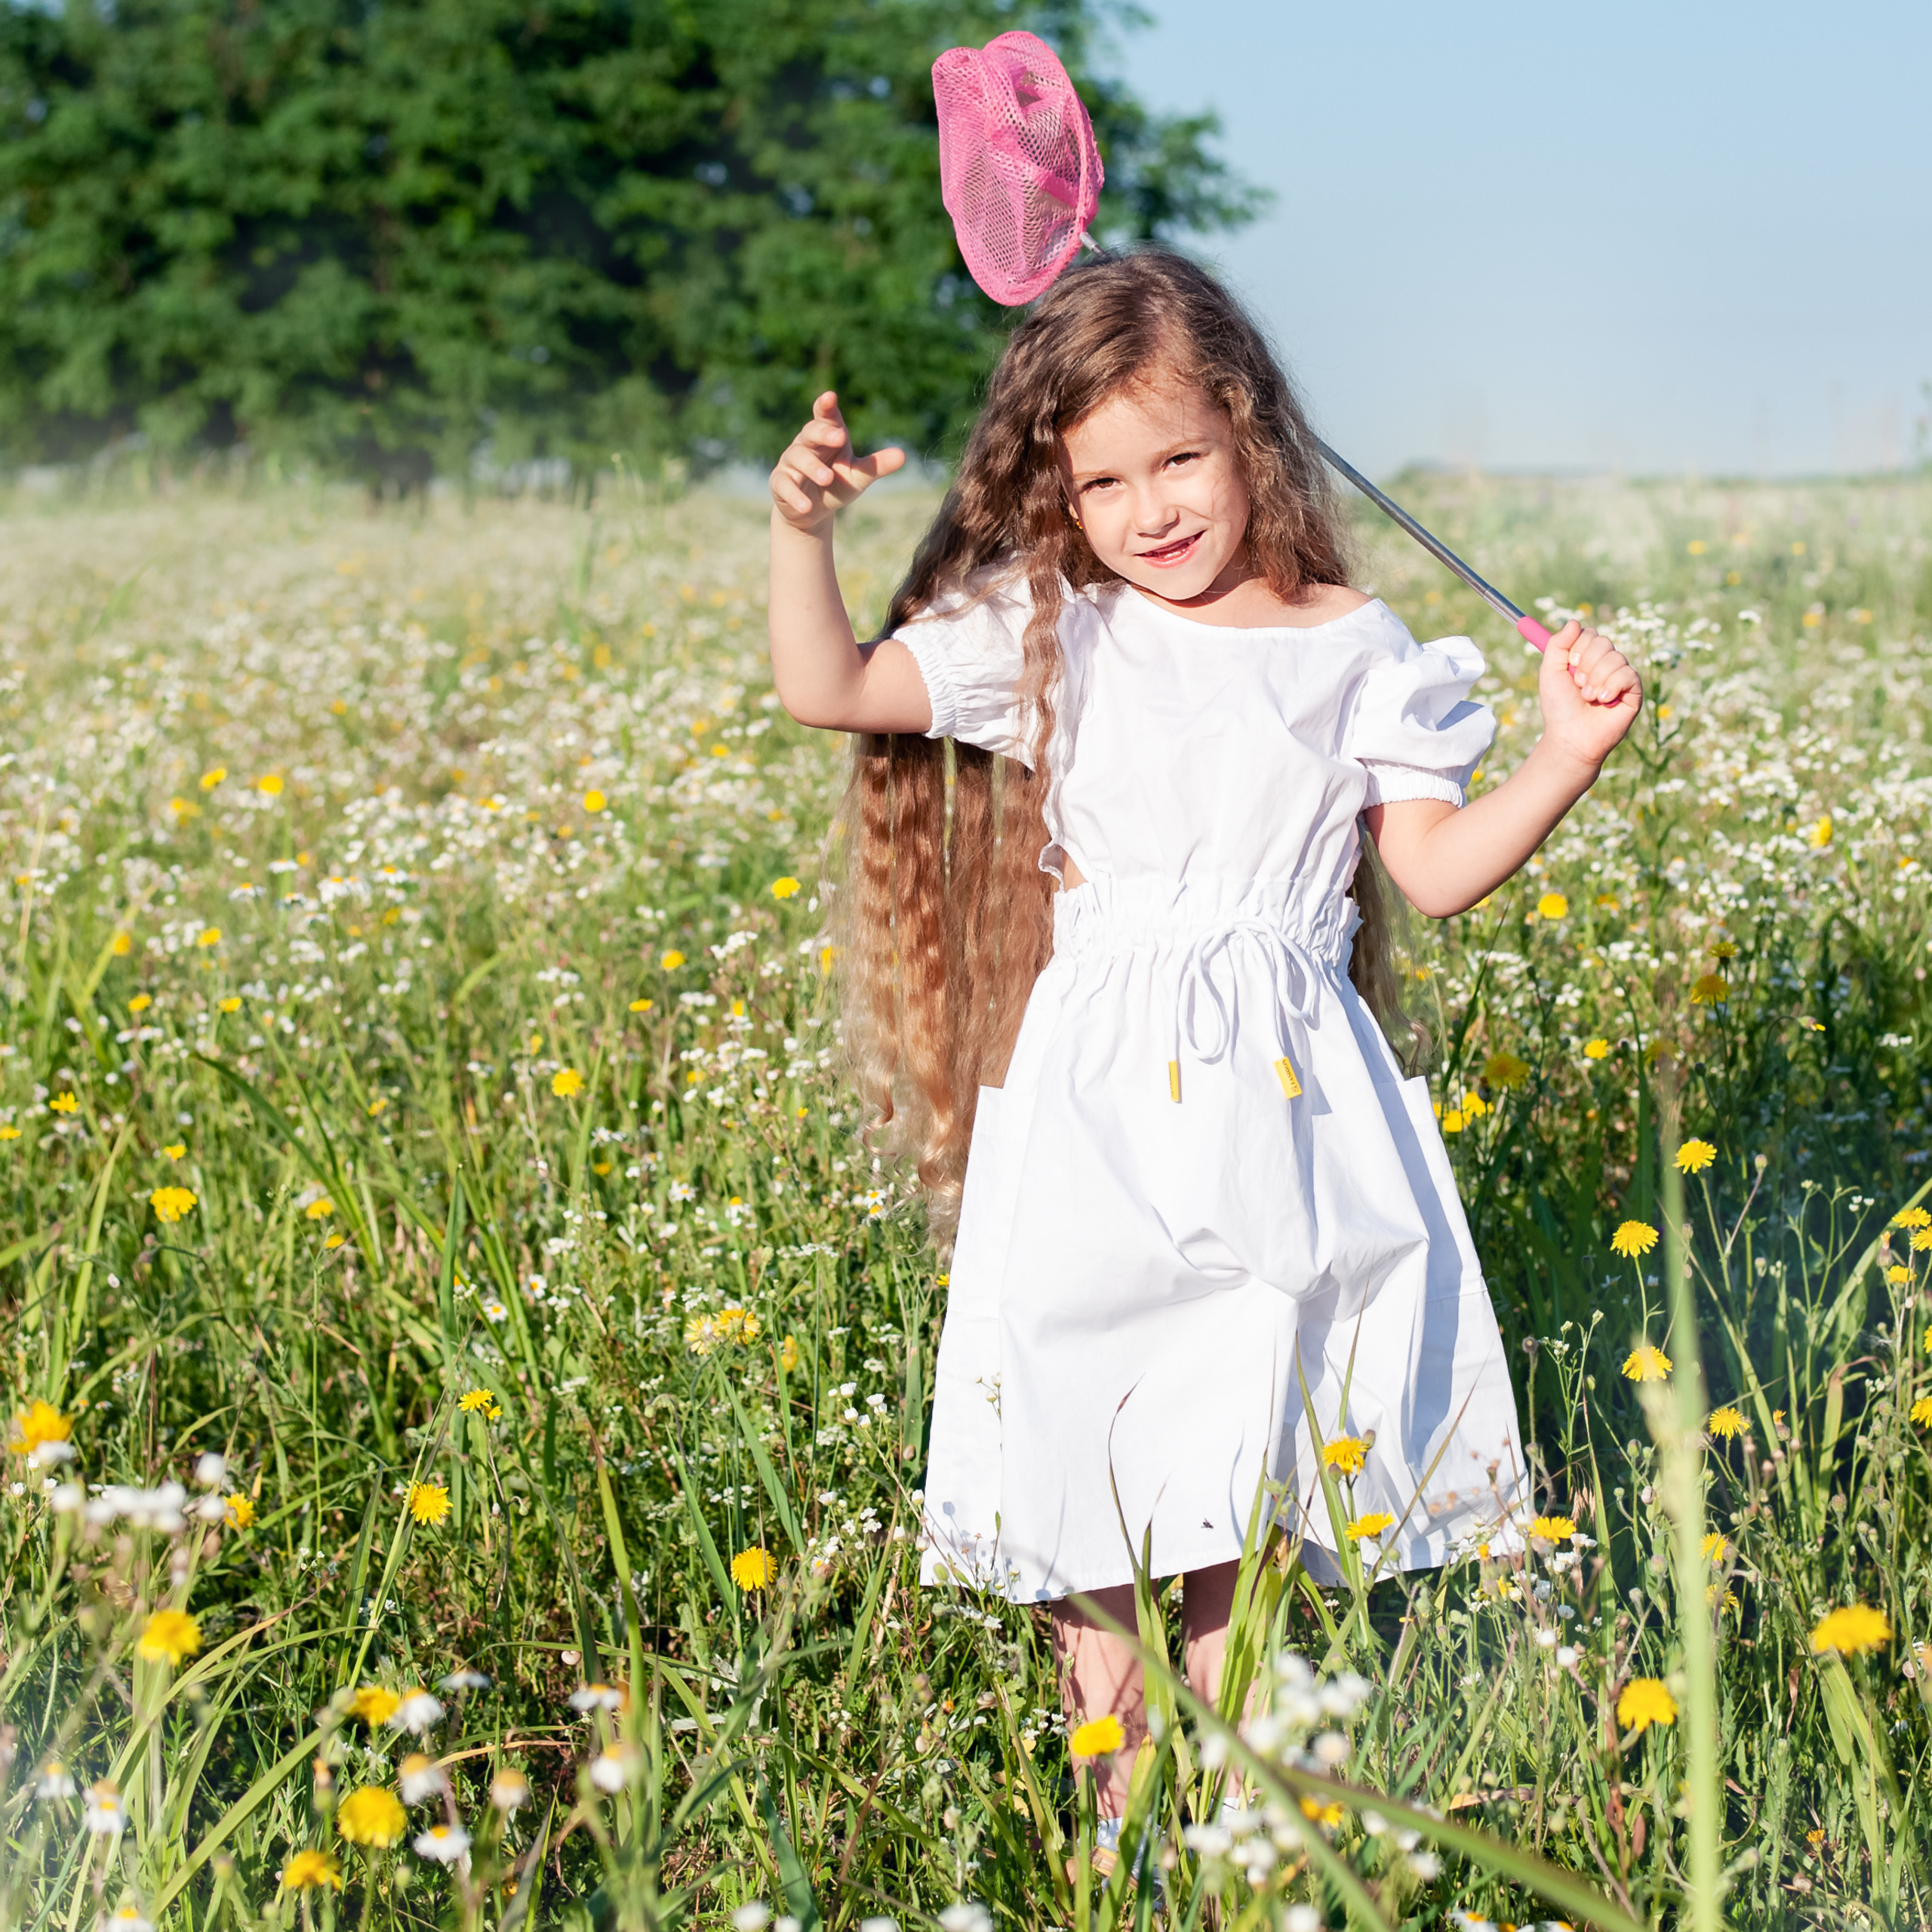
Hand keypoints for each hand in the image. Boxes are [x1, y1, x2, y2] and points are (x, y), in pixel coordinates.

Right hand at [769, 391, 906, 531]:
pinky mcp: (780, 483)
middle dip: (823, 433)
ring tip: (827, 478)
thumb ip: (876, 465)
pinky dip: (795, 495)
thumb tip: (903, 455)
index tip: (830, 396)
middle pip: (811, 432)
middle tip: (840, 438)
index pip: (825, 417)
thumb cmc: (836, 485)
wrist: (811, 512)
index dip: (826, 406)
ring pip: (798, 458)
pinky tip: (807, 505)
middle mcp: (806, 445)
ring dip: (812, 468)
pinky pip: (785, 485)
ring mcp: (791, 463)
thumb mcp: (858, 477)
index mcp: (826, 437)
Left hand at [1535, 619, 1641, 772]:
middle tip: (1578, 685)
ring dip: (1596, 679)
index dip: (1578, 646)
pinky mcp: (1634, 690)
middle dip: (1586, 664)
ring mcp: (1620, 676)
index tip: (1570, 663)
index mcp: (1585, 657)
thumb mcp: (1550, 672)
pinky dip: (1611, 686)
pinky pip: (1628, 674)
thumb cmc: (1559, 707)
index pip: (1589, 634)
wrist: (1570, 736)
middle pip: (1603, 642)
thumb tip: (1574, 621)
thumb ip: (1557, 645)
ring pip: (1615, 657)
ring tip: (1588, 697)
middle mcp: (1605, 663)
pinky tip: (1604, 701)